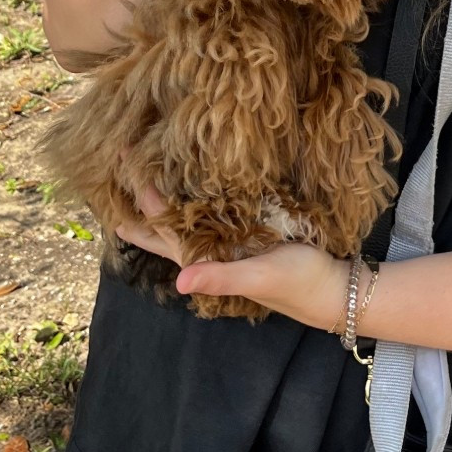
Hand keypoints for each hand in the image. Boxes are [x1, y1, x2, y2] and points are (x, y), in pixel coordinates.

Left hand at [118, 181, 351, 329]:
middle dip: (140, 198)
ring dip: (162, 199)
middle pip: (163, 225)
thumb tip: (180, 281)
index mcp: (204, 260)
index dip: (140, 199)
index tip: (120, 164)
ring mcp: (226, 243)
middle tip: (117, 162)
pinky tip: (191, 185)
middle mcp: (208, 251)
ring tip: (142, 174)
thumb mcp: (259, 277)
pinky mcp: (248, 234)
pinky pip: (212, 214)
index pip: (161, 227)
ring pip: (183, 220)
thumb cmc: (297, 283)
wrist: (334, 289)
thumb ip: (220, 278)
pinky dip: (196, 199)